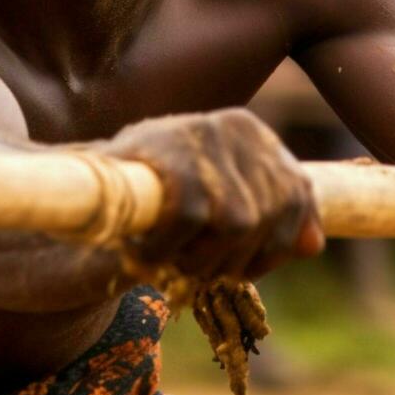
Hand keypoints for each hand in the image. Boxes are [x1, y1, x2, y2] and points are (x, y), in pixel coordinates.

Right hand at [94, 109, 322, 281]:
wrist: (79, 185)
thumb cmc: (152, 194)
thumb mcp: (217, 195)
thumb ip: (267, 213)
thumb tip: (315, 245)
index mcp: (251, 132)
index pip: (297, 196)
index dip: (275, 243)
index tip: (242, 264)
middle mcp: (234, 126)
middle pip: (269, 217)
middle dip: (236, 258)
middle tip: (193, 267)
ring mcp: (204, 139)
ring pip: (237, 224)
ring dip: (202, 259)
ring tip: (170, 259)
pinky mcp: (175, 159)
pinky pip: (192, 222)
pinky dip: (168, 250)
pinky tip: (143, 254)